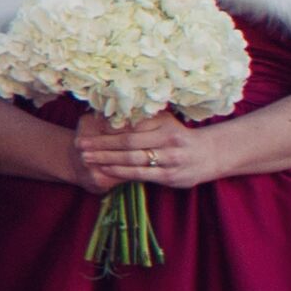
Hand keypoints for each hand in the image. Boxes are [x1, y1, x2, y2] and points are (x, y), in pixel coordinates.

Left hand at [70, 107, 229, 192]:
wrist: (210, 154)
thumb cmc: (179, 135)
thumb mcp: (165, 122)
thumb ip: (142, 119)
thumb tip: (112, 114)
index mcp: (165, 125)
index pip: (130, 128)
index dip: (107, 130)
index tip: (87, 130)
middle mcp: (169, 141)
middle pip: (128, 143)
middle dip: (101, 145)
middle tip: (80, 145)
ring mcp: (170, 160)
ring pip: (132, 160)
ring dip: (107, 159)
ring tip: (87, 158)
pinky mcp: (170, 176)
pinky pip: (141, 174)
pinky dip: (121, 172)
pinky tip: (106, 170)